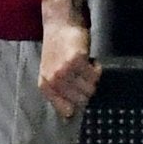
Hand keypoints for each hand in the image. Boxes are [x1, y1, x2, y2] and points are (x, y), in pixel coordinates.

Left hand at [39, 0, 99, 117]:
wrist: (58, 26)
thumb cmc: (56, 50)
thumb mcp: (50, 73)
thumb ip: (57, 93)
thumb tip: (68, 117)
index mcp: (45, 86)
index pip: (66, 109)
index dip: (77, 107)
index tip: (83, 102)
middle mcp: (53, 80)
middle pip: (82, 100)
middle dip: (87, 91)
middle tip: (85, 77)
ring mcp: (64, 70)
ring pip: (90, 88)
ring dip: (93, 79)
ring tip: (86, 68)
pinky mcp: (76, 60)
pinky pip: (95, 74)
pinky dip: (97, 69)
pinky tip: (91, 61)